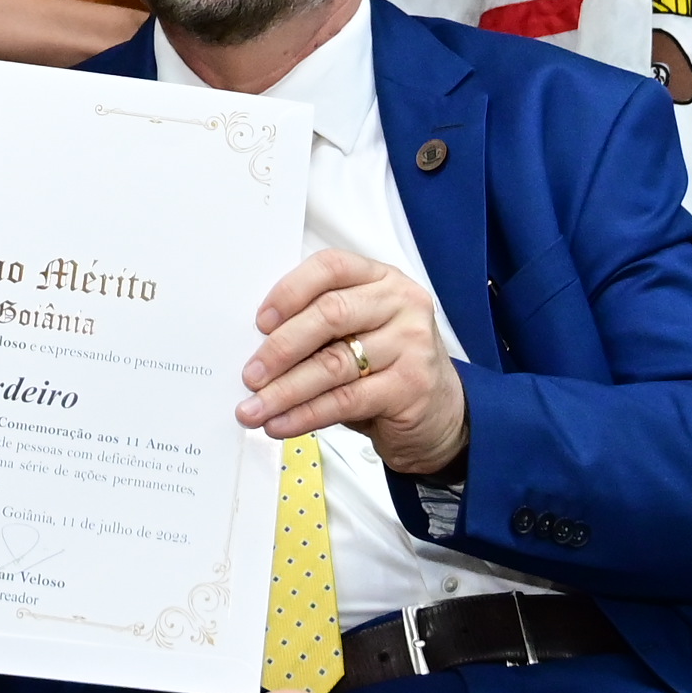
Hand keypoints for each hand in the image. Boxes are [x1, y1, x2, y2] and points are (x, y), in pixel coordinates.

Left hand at [237, 248, 467, 476]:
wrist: (442, 413)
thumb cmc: (386, 366)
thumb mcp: (359, 332)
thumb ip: (321, 327)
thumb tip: (257, 347)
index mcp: (381, 278)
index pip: (331, 268)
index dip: (290, 291)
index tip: (260, 322)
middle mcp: (400, 303)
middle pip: (329, 315)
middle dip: (281, 348)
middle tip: (250, 375)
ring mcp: (411, 344)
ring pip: (333, 364)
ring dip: (285, 390)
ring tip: (254, 408)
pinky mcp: (411, 386)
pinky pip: (345, 400)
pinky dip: (305, 415)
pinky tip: (281, 424)